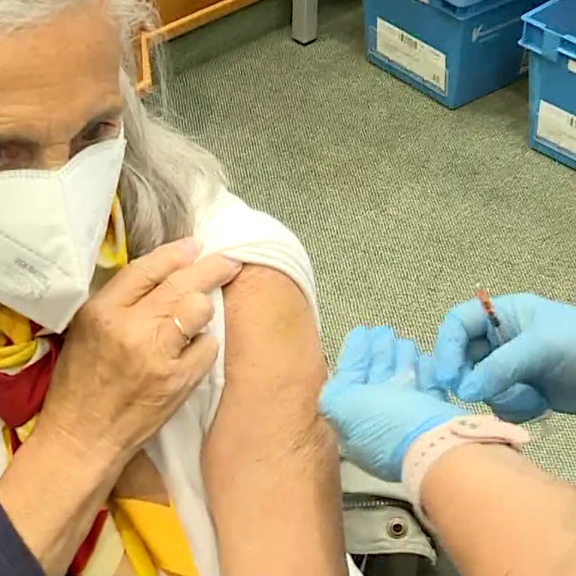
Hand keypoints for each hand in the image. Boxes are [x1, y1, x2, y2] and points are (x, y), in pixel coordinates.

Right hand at [38, 238, 241, 459]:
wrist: (83, 436)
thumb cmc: (82, 381)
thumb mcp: (88, 330)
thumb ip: (121, 300)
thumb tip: (166, 271)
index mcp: (102, 312)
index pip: (146, 269)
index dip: (176, 253)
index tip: (195, 245)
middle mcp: (130, 329)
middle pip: (181, 284)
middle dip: (212, 267)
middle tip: (230, 261)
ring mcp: (157, 356)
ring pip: (199, 309)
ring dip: (205, 308)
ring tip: (199, 314)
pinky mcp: (178, 381)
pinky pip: (208, 346)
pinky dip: (204, 344)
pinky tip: (193, 349)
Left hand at [319, 326, 464, 481]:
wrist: (439, 446)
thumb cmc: (387, 422)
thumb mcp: (344, 406)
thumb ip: (333, 394)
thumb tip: (334, 386)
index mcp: (355, 423)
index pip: (351, 382)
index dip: (354, 356)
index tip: (363, 331)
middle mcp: (379, 425)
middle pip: (376, 381)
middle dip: (378, 355)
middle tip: (384, 330)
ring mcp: (408, 423)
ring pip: (401, 384)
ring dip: (400, 360)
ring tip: (404, 340)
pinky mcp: (435, 420)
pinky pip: (426, 392)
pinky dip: (424, 373)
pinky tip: (424, 357)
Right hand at [434, 293, 575, 421]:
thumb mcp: (541, 348)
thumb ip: (499, 366)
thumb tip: (463, 391)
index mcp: (502, 314)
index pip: (457, 323)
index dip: (446, 346)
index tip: (446, 376)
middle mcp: (499, 338)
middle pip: (462, 357)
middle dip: (470, 377)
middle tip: (474, 394)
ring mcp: (508, 366)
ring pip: (478, 384)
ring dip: (500, 395)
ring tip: (530, 396)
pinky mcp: (519, 390)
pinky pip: (497, 402)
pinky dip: (514, 408)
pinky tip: (539, 404)